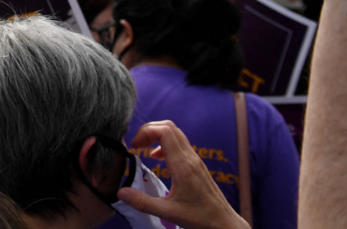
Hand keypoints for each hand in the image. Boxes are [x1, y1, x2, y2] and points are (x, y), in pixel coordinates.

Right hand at [118, 121, 246, 228]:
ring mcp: (194, 159)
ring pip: (174, 132)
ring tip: (143, 148)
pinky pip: (179, 143)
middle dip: (148, 130)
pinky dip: (164, 142)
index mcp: (182, 166)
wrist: (224, 223)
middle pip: (168, 126)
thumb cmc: (200, 218)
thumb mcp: (169, 212)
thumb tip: (121, 192)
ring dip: (156, 134)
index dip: (146, 132)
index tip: (134, 145)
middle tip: (136, 144)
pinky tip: (157, 157)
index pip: (164, 131)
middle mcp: (190, 158)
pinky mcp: (196, 164)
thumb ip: (143, 202)